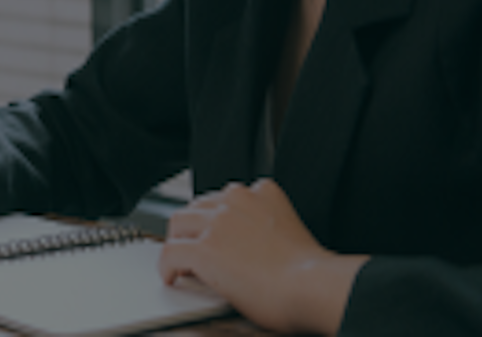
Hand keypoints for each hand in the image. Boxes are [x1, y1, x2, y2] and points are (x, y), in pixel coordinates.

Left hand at [158, 179, 365, 333]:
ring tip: (183, 261)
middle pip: (197, 206)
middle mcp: (236, 200)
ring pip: (178, 224)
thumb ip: (266, 223)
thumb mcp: (291, 228)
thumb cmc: (313, 273)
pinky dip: (167, 266)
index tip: (217, 230)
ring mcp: (217, 223)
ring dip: (179, 242)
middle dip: (195, 226)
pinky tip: (172, 277)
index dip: (217, 216)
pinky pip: (170, 253)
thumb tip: (250, 245)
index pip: (226, 195)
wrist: (314, 287)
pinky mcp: (204, 249)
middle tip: (196, 246)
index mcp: (262, 193)